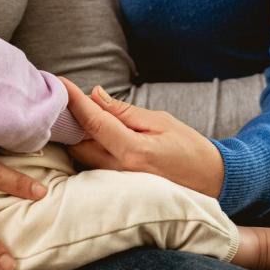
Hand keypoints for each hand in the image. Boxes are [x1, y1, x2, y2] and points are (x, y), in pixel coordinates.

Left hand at [61, 77, 224, 198]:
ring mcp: (117, 182)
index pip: (93, 123)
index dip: (74, 101)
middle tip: (66, 95)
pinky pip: (91, 165)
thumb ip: (125, 112)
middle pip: (78, 143)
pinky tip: (88, 133)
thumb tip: (96, 95)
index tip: (59, 82)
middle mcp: (120, 170)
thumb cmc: (189, 148)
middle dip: (70, 119)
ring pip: (81, 156)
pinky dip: (86, 146)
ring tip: (74, 111)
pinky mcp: (117, 187)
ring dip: (76, 134)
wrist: (210, 180)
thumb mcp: (160, 121)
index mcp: (133, 151)